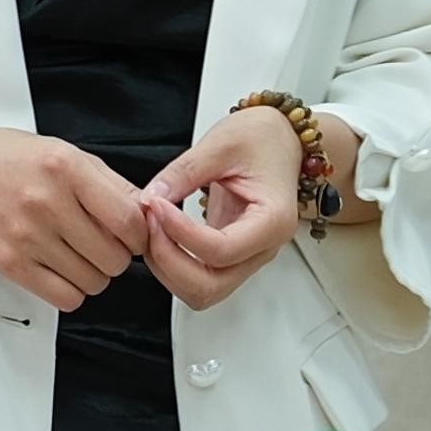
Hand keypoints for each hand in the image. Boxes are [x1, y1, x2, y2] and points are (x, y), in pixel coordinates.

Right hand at [0, 115, 141, 314]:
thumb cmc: (5, 159)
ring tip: (76, 252)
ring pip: (94, 281)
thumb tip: (149, 212)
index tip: (131, 232)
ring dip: (93, 273)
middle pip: (115, 257)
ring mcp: (26, 235)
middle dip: (116, 254)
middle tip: (100, 241)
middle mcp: (46, 201)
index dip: (140, 233)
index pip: (129, 219)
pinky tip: (61, 269)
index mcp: (65, 167)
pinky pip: (65, 297)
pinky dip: (71, 290)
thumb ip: (109, 182)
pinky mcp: (10, 263)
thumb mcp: (62, 152)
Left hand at [137, 106, 307, 307]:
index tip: (156, 205)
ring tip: (153, 226)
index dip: (179, 233)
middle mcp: (263, 248)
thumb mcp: (221, 144)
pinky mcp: (230, 255)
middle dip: (169, 261)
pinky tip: (161, 233)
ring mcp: (247, 256)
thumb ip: (183, 172)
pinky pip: (199, 278)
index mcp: (272, 221)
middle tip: (150, 220)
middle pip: (210, 287)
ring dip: (168, 268)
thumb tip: (150, 198)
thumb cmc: (263, 139)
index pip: (221, 251)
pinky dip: (173, 264)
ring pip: (202, 291)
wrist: (281, 140)